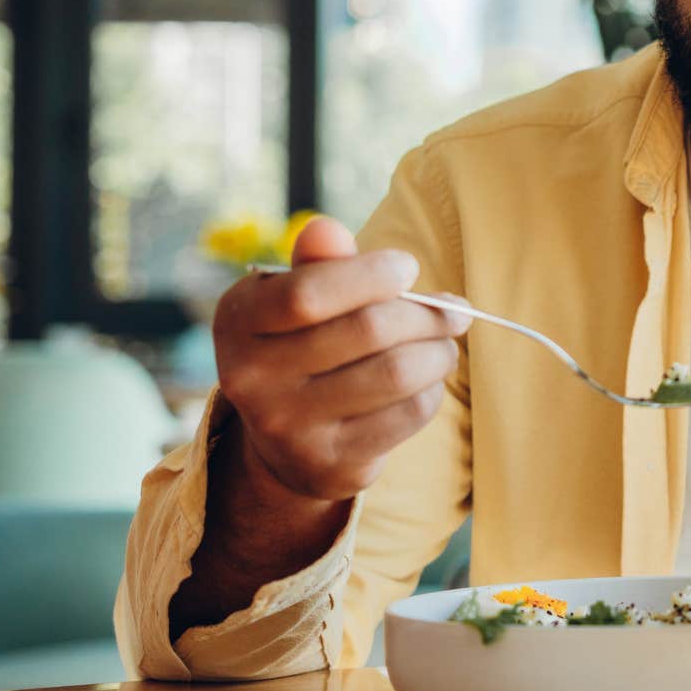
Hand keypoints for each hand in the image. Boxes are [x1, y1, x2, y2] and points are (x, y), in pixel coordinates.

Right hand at [211, 217, 471, 502]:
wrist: (286, 445)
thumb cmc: (306, 346)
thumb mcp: (297, 300)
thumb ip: (318, 264)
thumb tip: (327, 229)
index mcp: (237, 320)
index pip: (309, 293)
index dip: (373, 274)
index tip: (408, 267)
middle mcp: (250, 376)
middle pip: (369, 330)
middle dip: (427, 314)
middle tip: (453, 310)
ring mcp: (287, 425)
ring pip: (398, 372)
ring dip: (439, 352)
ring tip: (443, 344)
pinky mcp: (330, 461)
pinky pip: (408, 413)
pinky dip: (431, 390)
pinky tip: (425, 382)